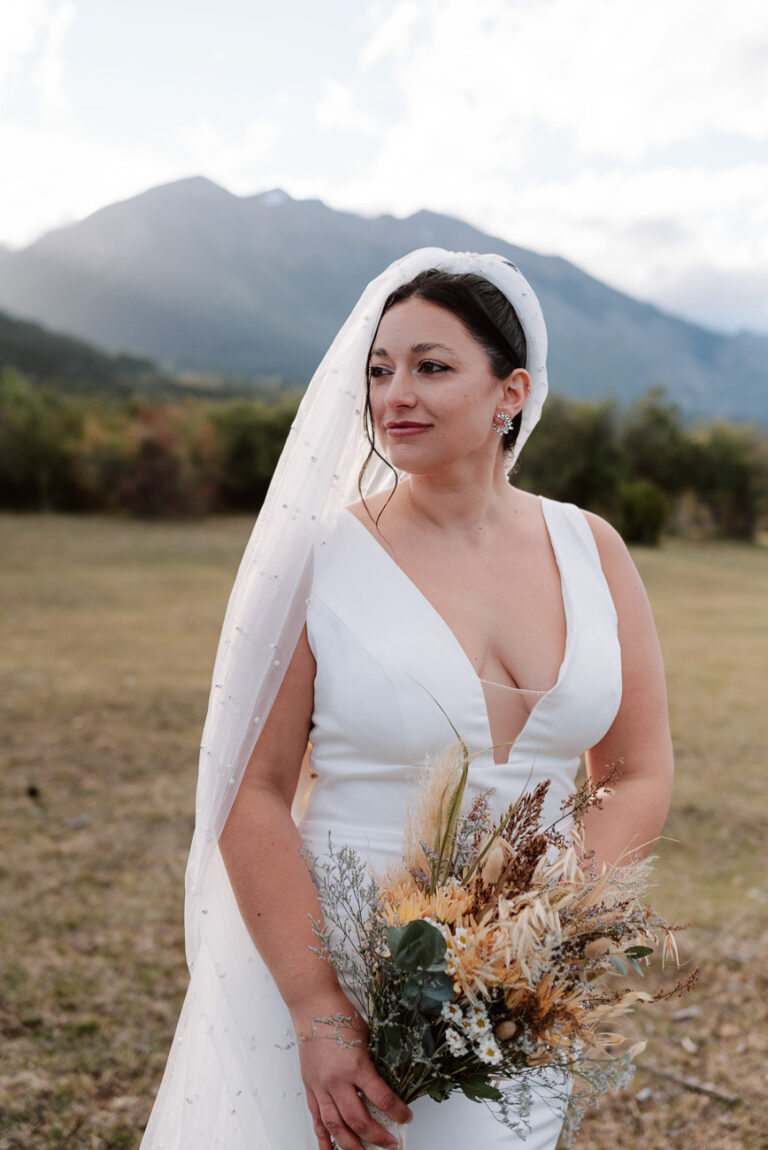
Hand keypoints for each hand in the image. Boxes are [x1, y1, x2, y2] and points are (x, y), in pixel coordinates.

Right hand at [290, 989, 412, 1149]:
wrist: (313, 1005)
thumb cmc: (340, 1015)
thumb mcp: (367, 1038)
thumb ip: (375, 1062)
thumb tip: (390, 1081)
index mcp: (356, 1065)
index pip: (382, 1098)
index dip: (398, 1112)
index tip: (407, 1118)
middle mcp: (337, 1080)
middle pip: (359, 1120)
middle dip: (377, 1137)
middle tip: (391, 1143)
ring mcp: (321, 1086)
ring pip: (336, 1126)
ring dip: (352, 1145)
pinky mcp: (310, 1087)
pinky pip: (316, 1118)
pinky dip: (324, 1137)